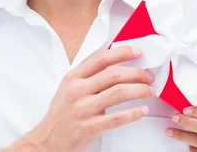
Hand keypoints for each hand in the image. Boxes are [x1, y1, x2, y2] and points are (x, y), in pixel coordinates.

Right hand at [8, 46, 154, 151]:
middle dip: (137, 73)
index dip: (122, 53)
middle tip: (148, 76)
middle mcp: (77, 91)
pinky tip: (142, 110)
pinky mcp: (89, 128)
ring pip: (119, 93)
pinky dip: (134, 113)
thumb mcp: (68, 90)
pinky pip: (117, 118)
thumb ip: (87, 77)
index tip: (137, 53)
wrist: (46, 143)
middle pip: (114, 74)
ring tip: (150, 91)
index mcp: (73, 78)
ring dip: (140, 90)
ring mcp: (83, 109)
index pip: (101, 58)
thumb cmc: (61, 116)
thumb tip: (116, 65)